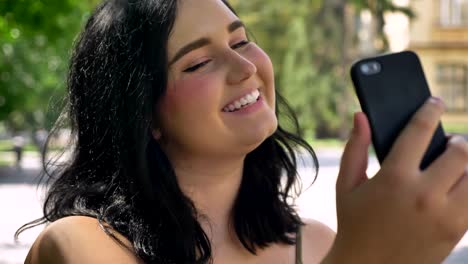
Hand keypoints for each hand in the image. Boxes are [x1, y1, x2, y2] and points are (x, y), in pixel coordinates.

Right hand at [323, 98, 467, 263]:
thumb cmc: (354, 223)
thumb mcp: (346, 184)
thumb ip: (355, 147)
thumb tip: (361, 116)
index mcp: (394, 178)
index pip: (420, 131)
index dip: (429, 111)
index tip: (435, 102)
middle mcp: (424, 194)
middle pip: (460, 152)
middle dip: (457, 141)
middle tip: (449, 143)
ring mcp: (445, 215)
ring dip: (467, 164)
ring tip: (454, 166)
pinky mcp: (457, 231)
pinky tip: (456, 187)